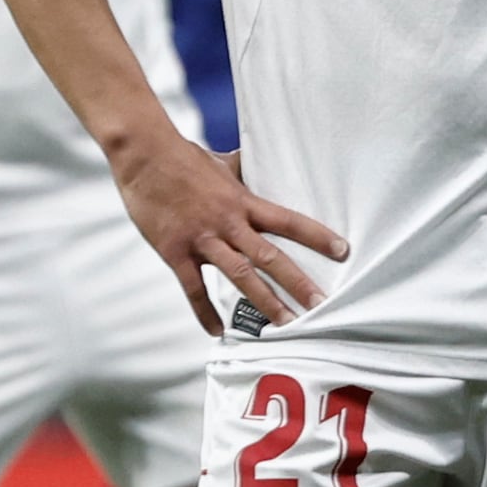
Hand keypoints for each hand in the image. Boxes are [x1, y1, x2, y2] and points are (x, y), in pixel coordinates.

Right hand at [111, 130, 346, 336]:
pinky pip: (193, 288)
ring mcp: (202, 238)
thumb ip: (243, 168)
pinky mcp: (175, 251)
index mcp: (243, 201)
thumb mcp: (222, 162)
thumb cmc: (183, 157)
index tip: (342, 251)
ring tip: (285, 324)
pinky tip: (217, 331)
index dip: (317, 236)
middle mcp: (228, 222)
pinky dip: (204, 312)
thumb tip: (257, 158)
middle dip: (297, 282)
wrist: (143, 156)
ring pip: (239, 275)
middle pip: (270, 256)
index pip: (288, 221)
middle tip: (321, 305)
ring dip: (264, 301)